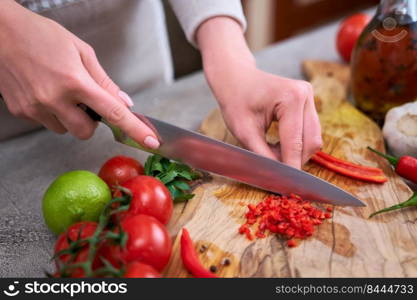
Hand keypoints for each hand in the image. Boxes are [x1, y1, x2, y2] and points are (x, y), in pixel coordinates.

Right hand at [0, 1, 158, 148]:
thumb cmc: (40, 35)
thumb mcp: (81, 51)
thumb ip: (104, 81)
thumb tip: (124, 103)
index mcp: (75, 81)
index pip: (112, 113)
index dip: (134, 129)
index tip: (150, 141)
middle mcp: (54, 98)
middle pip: (86, 132)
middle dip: (91, 121)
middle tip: (85, 101)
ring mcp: (35, 108)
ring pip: (66, 130)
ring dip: (71, 118)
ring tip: (60, 92)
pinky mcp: (22, 112)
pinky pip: (47, 123)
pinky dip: (52, 113)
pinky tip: (45, 92)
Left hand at [197, 17, 321, 168]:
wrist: (236, 78)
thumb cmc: (236, 100)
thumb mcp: (244, 132)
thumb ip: (262, 155)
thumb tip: (278, 177)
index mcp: (291, 99)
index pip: (295, 143)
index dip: (290, 167)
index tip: (286, 189)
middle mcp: (306, 94)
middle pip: (310, 142)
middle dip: (294, 160)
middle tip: (273, 171)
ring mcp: (310, 96)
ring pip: (313, 138)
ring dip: (296, 153)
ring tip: (272, 154)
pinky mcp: (309, 102)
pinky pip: (310, 131)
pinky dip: (296, 143)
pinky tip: (278, 144)